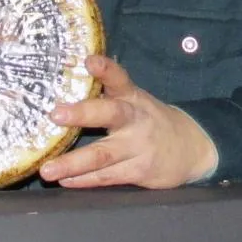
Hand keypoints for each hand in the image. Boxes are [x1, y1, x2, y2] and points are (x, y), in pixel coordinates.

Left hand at [39, 55, 218, 188]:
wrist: (194, 148)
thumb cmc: (151, 121)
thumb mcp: (136, 101)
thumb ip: (107, 94)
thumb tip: (63, 84)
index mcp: (133, 98)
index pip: (119, 79)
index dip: (105, 70)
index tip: (89, 61)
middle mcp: (136, 120)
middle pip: (110, 114)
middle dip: (82, 114)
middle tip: (55, 114)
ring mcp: (138, 147)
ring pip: (102, 155)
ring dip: (73, 162)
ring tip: (47, 169)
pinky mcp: (139, 171)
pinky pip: (108, 177)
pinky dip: (84, 180)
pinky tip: (65, 181)